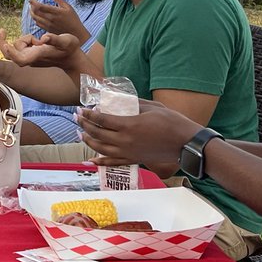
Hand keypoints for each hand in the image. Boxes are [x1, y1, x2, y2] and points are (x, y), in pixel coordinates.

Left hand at [0, 29, 79, 68]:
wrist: (72, 58)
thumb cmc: (70, 49)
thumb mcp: (66, 41)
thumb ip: (55, 39)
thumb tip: (44, 38)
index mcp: (38, 56)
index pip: (20, 59)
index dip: (12, 53)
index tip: (6, 44)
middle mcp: (31, 58)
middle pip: (11, 54)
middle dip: (6, 43)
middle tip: (2, 30)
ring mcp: (30, 57)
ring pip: (17, 47)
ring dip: (24, 40)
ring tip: (39, 40)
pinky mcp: (31, 55)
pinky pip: (20, 48)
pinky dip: (24, 41)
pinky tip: (36, 40)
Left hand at [28, 0, 90, 44]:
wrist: (76, 33)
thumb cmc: (73, 19)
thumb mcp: (68, 7)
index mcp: (55, 12)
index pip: (40, 6)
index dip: (33, 2)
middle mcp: (50, 19)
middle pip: (36, 12)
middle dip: (31, 7)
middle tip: (31, 3)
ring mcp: (48, 25)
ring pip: (35, 18)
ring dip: (32, 13)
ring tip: (32, 8)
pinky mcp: (48, 30)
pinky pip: (38, 24)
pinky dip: (36, 19)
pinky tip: (37, 16)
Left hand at [78, 100, 199, 168]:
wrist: (185, 143)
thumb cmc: (172, 122)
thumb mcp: (152, 106)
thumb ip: (134, 102)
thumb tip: (121, 98)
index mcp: (129, 125)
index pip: (101, 119)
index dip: (89, 114)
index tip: (81, 109)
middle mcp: (125, 140)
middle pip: (97, 134)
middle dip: (84, 125)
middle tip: (76, 118)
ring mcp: (128, 152)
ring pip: (101, 149)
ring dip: (88, 141)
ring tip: (80, 134)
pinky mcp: (134, 159)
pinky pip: (113, 162)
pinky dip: (100, 161)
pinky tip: (90, 160)